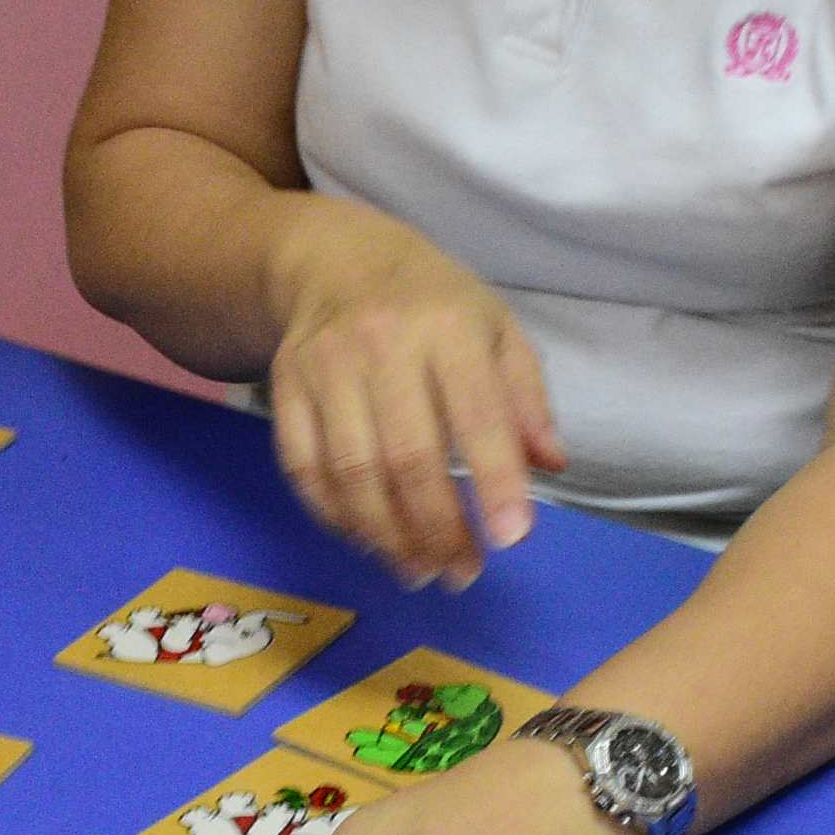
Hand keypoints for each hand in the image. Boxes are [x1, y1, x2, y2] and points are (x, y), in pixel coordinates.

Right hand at [267, 219, 563, 588]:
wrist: (334, 260)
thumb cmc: (433, 303)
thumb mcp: (496, 328)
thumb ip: (526, 398)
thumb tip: (550, 466)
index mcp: (449, 328)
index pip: (476, 414)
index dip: (495, 481)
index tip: (512, 538)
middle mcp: (382, 346)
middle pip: (408, 457)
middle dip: (439, 529)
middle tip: (463, 573)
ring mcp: (325, 369)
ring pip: (352, 473)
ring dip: (388, 537)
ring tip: (420, 572)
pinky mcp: (284, 390)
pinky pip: (305, 469)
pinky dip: (337, 517)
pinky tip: (370, 541)